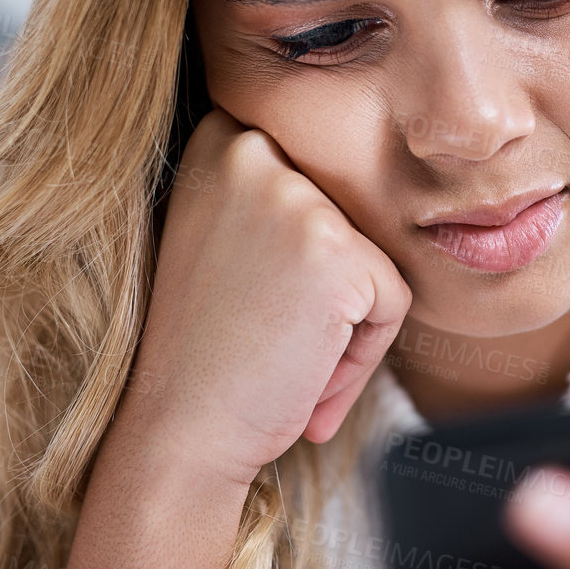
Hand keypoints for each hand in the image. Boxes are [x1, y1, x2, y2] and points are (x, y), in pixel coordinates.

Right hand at [120, 106, 413, 485]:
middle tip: (265, 333)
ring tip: (280, 356)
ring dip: (344, 324)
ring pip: (372, 261)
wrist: (177, 429)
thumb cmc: (204, 346)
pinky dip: (361, 354)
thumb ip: (275, 194)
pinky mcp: (338, 252)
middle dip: (326, 289)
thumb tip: (381, 165)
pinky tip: (302, 374)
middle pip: (350, 218)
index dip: (301, 252)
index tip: (254, 293)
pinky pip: (392, 303)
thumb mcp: (220, 235)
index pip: (319, 177)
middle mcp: (252, 150)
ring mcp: (295, 198)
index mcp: (220, 139)